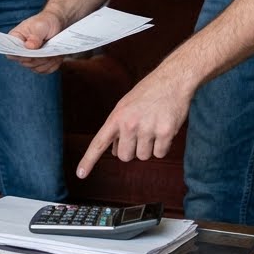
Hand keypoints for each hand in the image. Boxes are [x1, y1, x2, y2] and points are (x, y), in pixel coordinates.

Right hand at [6, 9, 66, 73]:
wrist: (57, 24)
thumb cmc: (45, 22)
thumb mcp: (40, 26)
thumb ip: (34, 36)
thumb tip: (29, 46)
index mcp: (15, 39)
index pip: (11, 53)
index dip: (20, 56)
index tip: (32, 53)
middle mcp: (21, 50)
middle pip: (25, 63)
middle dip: (38, 58)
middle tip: (48, 50)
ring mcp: (30, 58)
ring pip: (36, 68)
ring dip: (47, 62)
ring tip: (54, 52)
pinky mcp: (40, 63)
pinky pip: (44, 70)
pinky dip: (52, 65)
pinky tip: (57, 56)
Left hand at [75, 67, 193, 178]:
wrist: (172, 80)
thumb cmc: (147, 93)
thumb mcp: (125, 107)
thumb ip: (117, 128)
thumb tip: (113, 151)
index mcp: (117, 117)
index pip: (99, 142)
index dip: (89, 159)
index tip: (81, 174)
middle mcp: (130, 124)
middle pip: (124, 156)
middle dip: (131, 150)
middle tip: (140, 133)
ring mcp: (148, 129)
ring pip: (143, 156)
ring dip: (149, 147)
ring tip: (153, 127)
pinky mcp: (166, 132)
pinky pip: (160, 153)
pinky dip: (163, 146)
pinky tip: (163, 129)